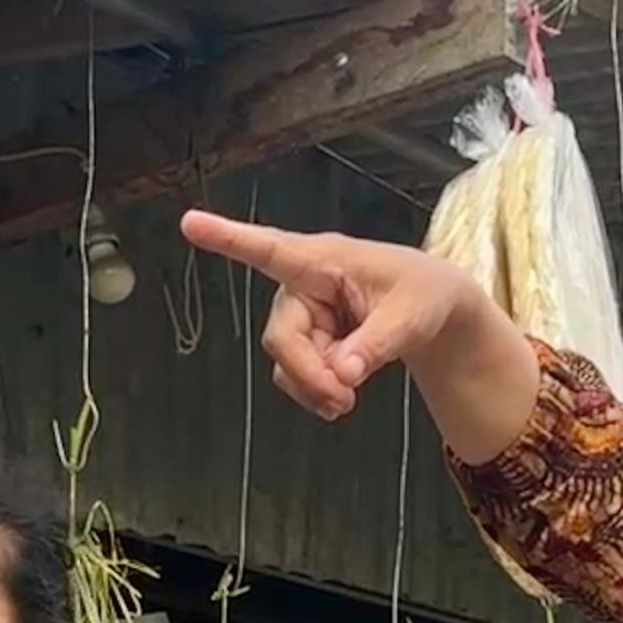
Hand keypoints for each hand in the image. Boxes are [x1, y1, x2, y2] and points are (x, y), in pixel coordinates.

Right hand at [180, 212, 522, 427]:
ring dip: (314, 386)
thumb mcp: (412, 318)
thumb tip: (342, 376)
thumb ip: (377, 345)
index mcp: (326, 260)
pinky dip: (314, 392)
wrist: (433, 314)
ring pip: (286, 360)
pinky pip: (293, 374)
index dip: (229, 239)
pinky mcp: (305, 341)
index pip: (272, 250)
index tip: (190, 223)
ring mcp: (301, 315)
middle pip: (282, 335)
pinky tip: (340, 397)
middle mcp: (304, 285)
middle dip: (309, 373)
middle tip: (344, 400)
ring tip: (351, 398)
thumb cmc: (423, 296)